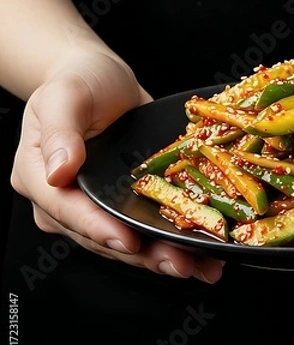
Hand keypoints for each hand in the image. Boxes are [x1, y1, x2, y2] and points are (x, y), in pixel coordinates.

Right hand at [10, 52, 224, 282]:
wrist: (104, 78)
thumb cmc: (80, 81)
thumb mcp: (65, 95)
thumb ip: (60, 131)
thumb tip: (59, 170)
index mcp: (40, 177)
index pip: (67, 211)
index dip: (99, 229)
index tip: (130, 241)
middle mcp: (67, 200)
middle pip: (102, 236)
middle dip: (143, 254)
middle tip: (181, 263)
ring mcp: (98, 204)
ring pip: (127, 241)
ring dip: (163, 256)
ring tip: (200, 266)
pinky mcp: (125, 202)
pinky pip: (146, 226)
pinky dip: (172, 240)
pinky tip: (202, 251)